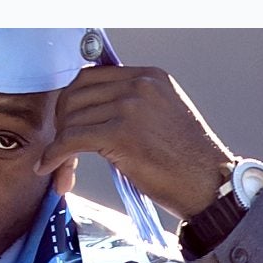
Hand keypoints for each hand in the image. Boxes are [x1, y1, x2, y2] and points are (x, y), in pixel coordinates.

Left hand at [34, 65, 237, 220]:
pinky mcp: (121, 134)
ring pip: (71, 118)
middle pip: (76, 93)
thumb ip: (135, 104)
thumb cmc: (189, 161)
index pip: (92, 76)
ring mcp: (131, 108)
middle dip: (62, 121)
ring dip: (60, 143)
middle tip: (61, 144)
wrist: (210, 185)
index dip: (73, 101)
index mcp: (151, 77)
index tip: (68, 122)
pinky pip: (72, 140)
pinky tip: (52, 168)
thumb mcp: (165, 115)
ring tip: (61, 164)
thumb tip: (91, 112)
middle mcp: (140, 85)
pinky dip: (57, 155)